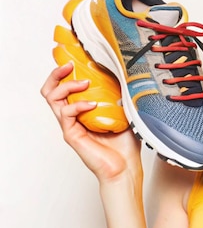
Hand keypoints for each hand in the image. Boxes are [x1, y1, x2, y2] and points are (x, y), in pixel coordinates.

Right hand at [41, 62, 141, 182]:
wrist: (126, 167)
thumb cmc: (126, 144)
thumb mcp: (125, 112)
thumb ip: (120, 95)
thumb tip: (126, 74)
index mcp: (83, 110)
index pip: (65, 88)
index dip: (66, 73)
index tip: (76, 60)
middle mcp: (73, 117)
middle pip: (51, 91)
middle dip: (57, 75)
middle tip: (69, 66)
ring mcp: (71, 125)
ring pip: (52, 99)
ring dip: (67, 86)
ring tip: (84, 83)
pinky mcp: (72, 135)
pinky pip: (66, 114)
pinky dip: (78, 105)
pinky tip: (93, 104)